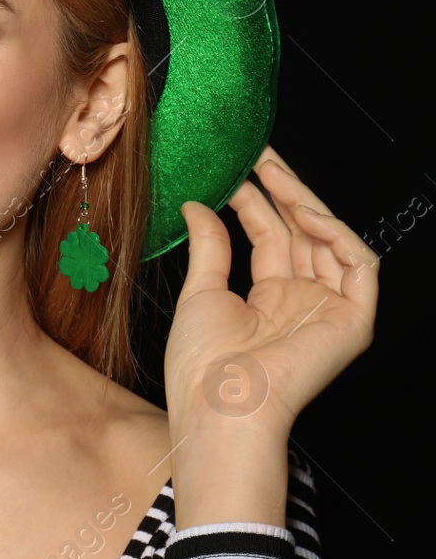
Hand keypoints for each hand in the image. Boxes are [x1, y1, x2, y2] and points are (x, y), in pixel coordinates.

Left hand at [165, 144, 378, 437]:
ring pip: (331, 241)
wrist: (219, 405)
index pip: (271, 236)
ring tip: (274, 171)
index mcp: (268, 300)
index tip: (236, 167)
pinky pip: (360, 265)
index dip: (257, 200)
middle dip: (283, 190)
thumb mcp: (200, 293)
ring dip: (306, 203)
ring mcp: (330, 310)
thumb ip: (209, 245)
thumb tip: (197, 206)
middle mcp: (302, 302)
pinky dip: (338, 235)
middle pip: (302, 233)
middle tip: (259, 152)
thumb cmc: (202, 365)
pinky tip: (306, 214)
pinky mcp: (354, 321)